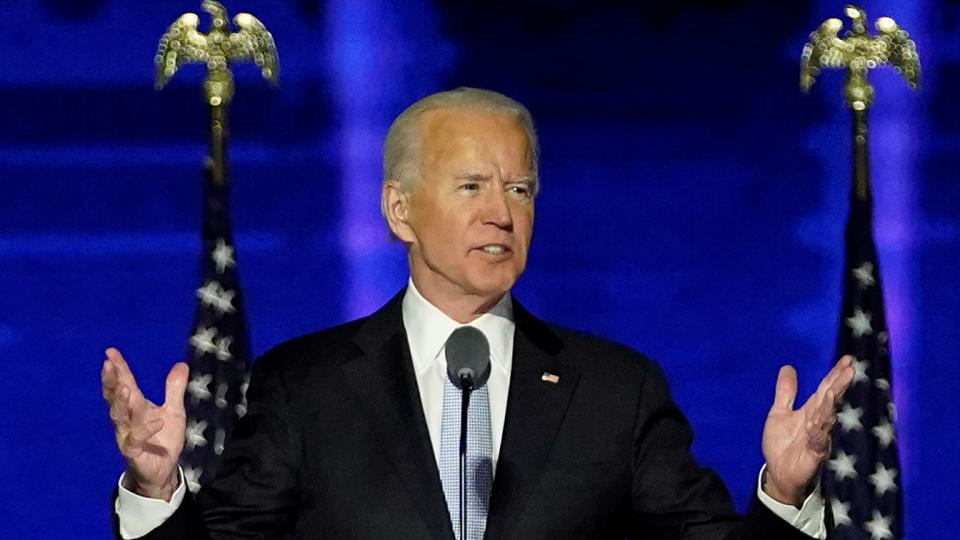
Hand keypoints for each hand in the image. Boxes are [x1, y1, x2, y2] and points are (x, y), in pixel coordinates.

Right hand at [102, 347, 187, 500]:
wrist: (163, 470)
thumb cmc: (163, 439)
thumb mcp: (174, 411)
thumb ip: (174, 389)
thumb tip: (181, 364)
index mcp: (136, 407)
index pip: (124, 384)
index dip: (118, 369)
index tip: (110, 352)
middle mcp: (127, 419)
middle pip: (115, 398)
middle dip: (111, 382)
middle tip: (107, 365)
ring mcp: (127, 435)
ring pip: (119, 418)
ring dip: (120, 404)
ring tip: (125, 389)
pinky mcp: (134, 452)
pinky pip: (136, 440)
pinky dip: (145, 430)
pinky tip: (157, 422)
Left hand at [761, 355, 854, 506]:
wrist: (779, 472)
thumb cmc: (783, 443)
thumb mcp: (779, 413)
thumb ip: (785, 392)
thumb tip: (787, 367)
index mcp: (811, 410)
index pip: (826, 389)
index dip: (835, 374)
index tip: (847, 360)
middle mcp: (819, 421)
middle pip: (831, 400)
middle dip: (840, 385)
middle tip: (850, 370)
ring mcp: (819, 437)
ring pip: (826, 419)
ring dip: (830, 406)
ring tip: (833, 391)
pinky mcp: (815, 454)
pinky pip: (818, 443)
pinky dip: (817, 433)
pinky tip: (815, 424)